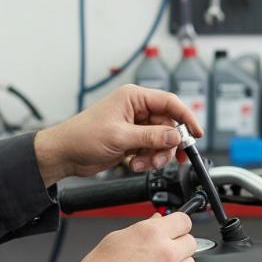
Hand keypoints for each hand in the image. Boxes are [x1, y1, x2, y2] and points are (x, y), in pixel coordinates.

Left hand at [34, 84, 202, 184]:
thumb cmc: (83, 136)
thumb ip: (151, 137)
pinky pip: (151, 149)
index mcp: (134, 98)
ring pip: (161, 140)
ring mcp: (134, 126)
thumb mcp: (120, 136)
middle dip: (168, 145)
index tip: (196, 134)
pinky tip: (133, 164)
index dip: (186, 117)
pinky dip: (147, 159)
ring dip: (156, 155)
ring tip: (142, 163)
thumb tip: (176, 136)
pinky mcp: (131, 140)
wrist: (65, 154)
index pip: (170, 102)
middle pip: (168, 125)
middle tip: (164, 158)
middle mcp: (136, 109)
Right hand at [75, 212, 196, 261]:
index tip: (175, 230)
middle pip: (191, 242)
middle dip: (179, 245)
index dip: (178, 225)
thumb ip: (142, 228)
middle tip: (163, 252)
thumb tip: (155, 221)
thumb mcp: (115, 239)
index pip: (183, 220)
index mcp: (152, 234)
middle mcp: (167, 253)